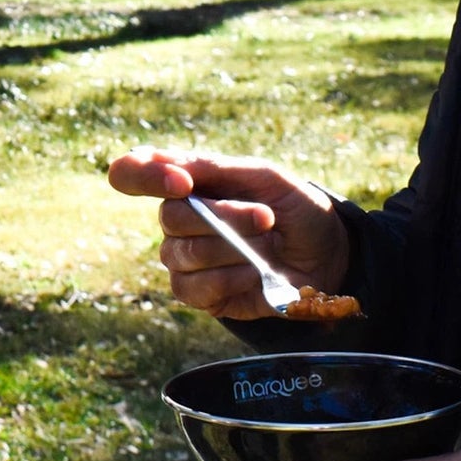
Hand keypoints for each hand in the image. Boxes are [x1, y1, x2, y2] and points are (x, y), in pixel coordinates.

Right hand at [107, 147, 349, 319]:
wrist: (328, 255)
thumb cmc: (293, 208)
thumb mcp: (264, 175)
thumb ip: (214, 167)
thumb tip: (169, 165)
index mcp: (185, 182)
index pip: (131, 172)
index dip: (143, 175)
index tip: (182, 182)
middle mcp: (177, 219)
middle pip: (169, 218)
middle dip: (222, 218)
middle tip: (265, 218)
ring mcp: (184, 258)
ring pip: (182, 254)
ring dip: (232, 249)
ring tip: (267, 247)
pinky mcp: (199, 294)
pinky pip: (192, 288)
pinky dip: (228, 279)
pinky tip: (254, 273)